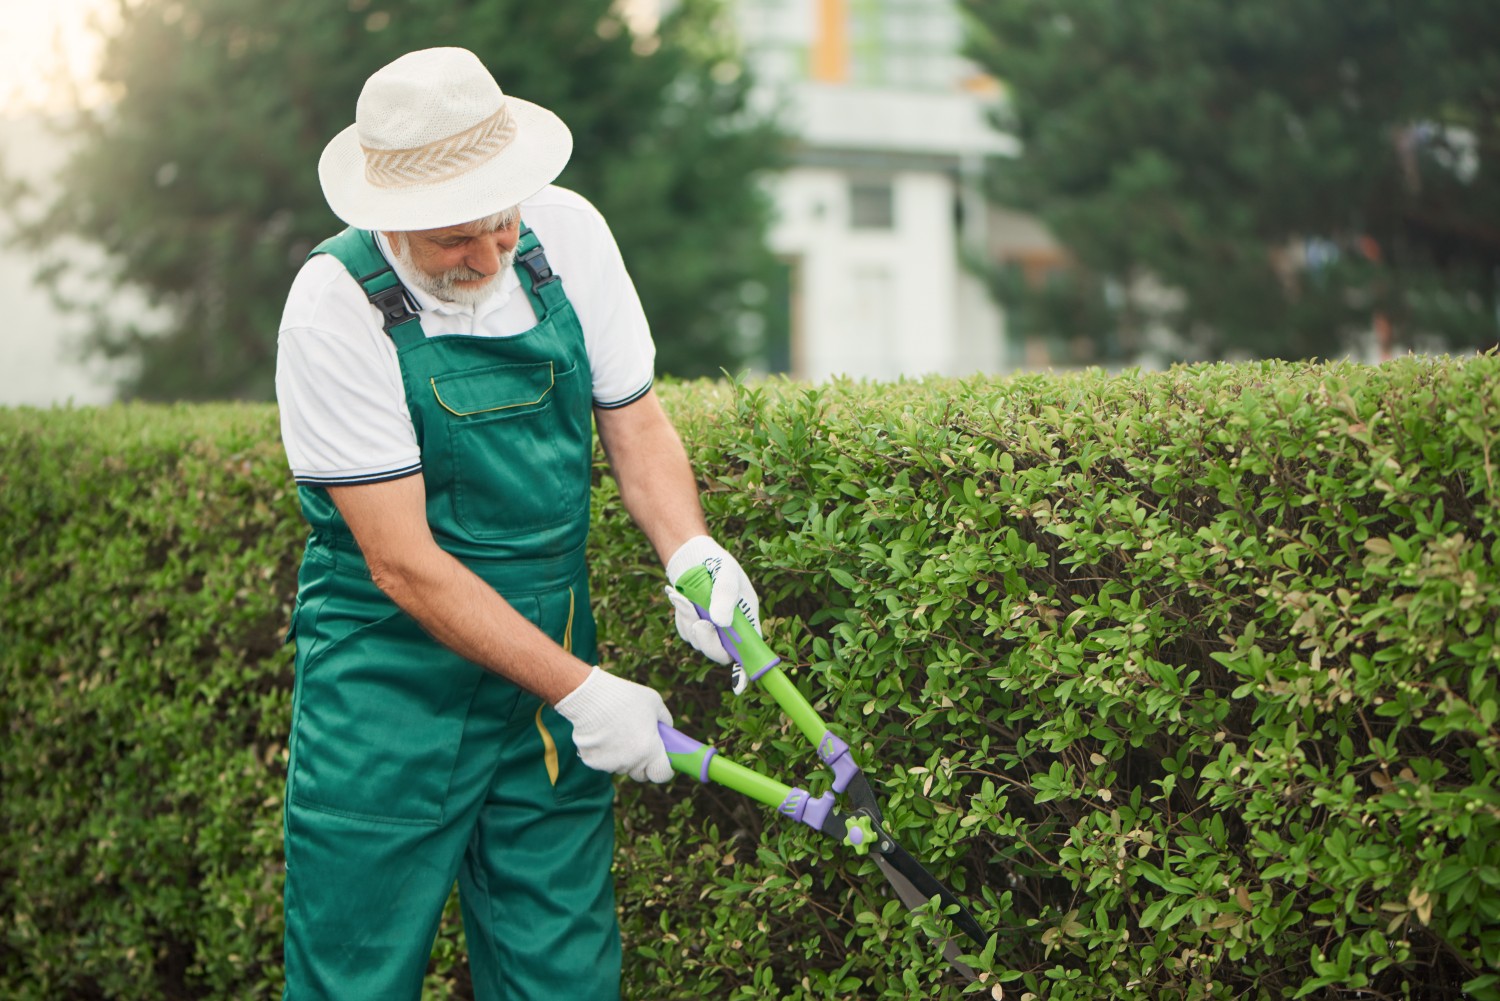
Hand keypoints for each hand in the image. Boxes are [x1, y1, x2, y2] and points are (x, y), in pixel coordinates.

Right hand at [554, 667, 673, 782]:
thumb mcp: (654, 703)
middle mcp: (631, 762)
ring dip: (623, 757)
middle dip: (643, 764)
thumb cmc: (626, 698)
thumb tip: (666, 729)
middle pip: (641, 774)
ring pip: (622, 767)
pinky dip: (604, 753)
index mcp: (650, 750)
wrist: (591, 697)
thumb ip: (664, 720)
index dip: (664, 770)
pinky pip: (603, 762)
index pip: (662, 775)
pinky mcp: (593, 762)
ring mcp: (610, 764)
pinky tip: (602, 734)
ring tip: (617, 732)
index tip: (662, 762)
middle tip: (640, 745)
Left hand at [664, 535, 760, 694]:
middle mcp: (730, 630)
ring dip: (689, 620)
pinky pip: (685, 631)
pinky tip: (679, 596)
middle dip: (708, 641)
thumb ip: (725, 597)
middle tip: (700, 622)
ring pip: (698, 642)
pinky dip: (681, 615)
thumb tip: (720, 623)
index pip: (749, 652)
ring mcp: (711, 629)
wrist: (693, 557)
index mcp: (746, 621)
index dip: (746, 671)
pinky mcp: (693, 626)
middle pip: (720, 654)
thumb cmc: (717, 564)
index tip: (739, 686)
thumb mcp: (726, 575)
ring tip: (684, 596)